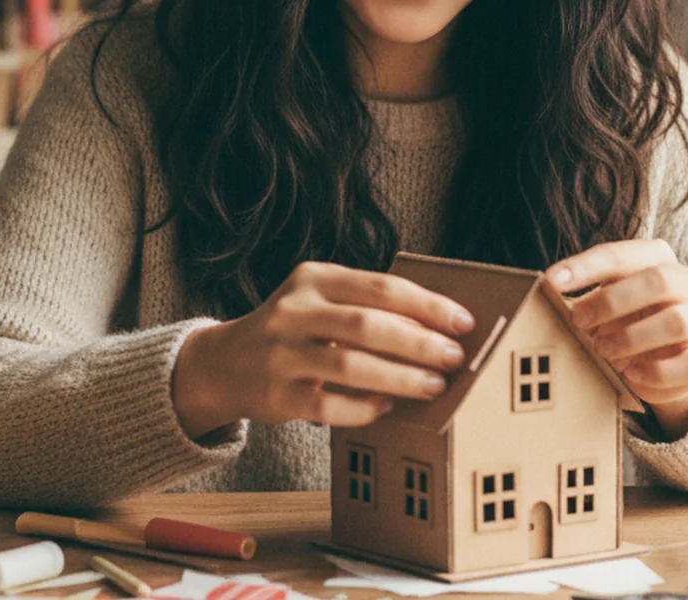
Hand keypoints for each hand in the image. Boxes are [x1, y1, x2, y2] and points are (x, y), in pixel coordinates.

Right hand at [171, 262, 474, 438]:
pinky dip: (364, 408)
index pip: (381, 287)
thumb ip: (365, 304)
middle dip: (420, 343)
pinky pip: (328, 405)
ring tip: (433, 386)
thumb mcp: (319, 298)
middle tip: (455, 358)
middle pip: (368, 325)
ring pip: (349, 366)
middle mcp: (293, 310)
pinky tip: (387, 407)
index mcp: (314, 278)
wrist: (224, 362)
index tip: (463, 323)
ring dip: (400, 378)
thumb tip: (438, 326)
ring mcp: (281, 353)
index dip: (428, 306)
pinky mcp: (275, 395)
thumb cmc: (292, 328)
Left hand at [548, 240, 687, 439]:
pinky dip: (655, 371)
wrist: (668, 363)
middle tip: (579, 321)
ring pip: (676, 321)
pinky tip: (631, 373)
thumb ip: (587, 297)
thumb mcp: (607, 303)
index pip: (622, 254)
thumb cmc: (628, 322)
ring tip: (602, 350)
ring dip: (631, 337)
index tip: (552, 280)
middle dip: (611, 301)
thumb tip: (552, 295)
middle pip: (658, 280)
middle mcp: (685, 283)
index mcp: (657, 259)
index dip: (586, 266)